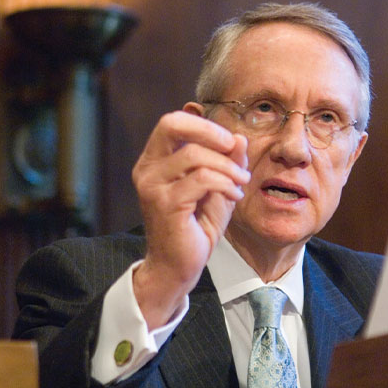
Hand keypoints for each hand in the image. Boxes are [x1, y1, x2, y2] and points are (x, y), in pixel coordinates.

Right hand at [131, 111, 249, 328]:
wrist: (178, 266)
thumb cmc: (195, 226)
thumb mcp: (218, 188)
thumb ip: (228, 162)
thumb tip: (239, 137)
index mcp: (155, 160)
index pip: (172, 122)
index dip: (204, 125)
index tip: (230, 142)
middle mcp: (147, 169)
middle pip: (172, 124)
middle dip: (211, 132)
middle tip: (234, 149)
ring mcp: (152, 186)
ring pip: (194, 154)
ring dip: (226, 166)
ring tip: (240, 181)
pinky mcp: (165, 204)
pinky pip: (202, 179)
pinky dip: (225, 183)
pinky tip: (234, 195)